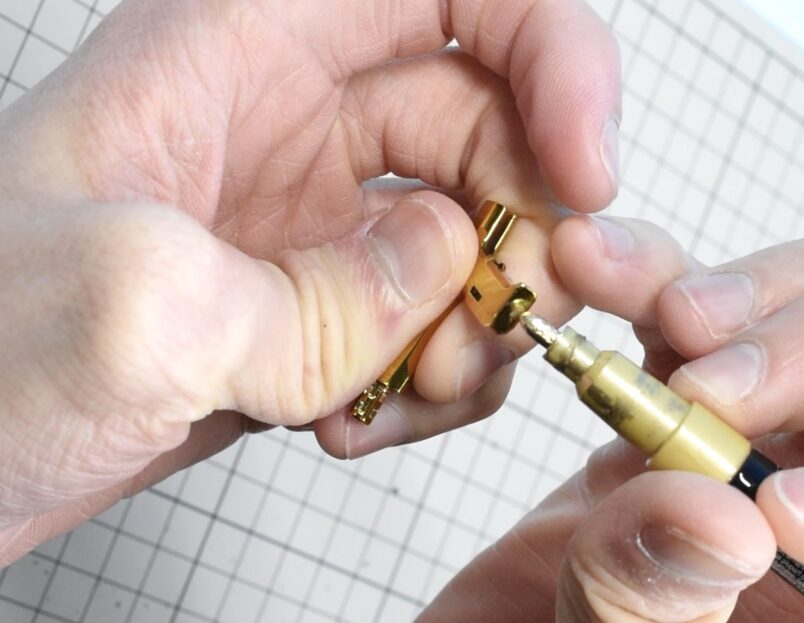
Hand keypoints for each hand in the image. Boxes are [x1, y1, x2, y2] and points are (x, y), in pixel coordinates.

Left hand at [0, 0, 621, 563]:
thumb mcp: (132, 309)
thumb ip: (318, 290)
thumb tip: (445, 263)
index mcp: (239, 41)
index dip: (552, 57)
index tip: (583, 172)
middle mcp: (292, 113)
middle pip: (489, 124)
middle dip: (524, 225)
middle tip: (507, 316)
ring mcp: (314, 214)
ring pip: (473, 233)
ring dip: (482, 321)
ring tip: (414, 391)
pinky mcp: (321, 301)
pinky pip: (434, 317)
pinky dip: (436, 376)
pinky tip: (364, 419)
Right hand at [421, 218, 803, 621]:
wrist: (517, 616)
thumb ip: (660, 600)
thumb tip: (714, 517)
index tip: (782, 509)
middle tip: (709, 384)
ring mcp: (796, 437)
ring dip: (755, 296)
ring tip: (666, 318)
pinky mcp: (715, 383)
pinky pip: (723, 296)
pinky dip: (661, 271)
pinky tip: (603, 267)